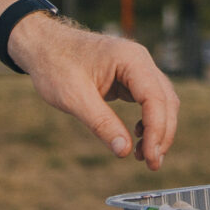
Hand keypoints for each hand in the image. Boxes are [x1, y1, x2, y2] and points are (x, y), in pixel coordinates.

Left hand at [0, 5, 179, 172]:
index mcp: (131, 59)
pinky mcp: (130, 78)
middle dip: (162, 134)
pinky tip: (136, 137)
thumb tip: (124, 151)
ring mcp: (137, 68)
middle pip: (165, 101)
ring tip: (143, 156)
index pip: (155, 98)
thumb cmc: (55, 65)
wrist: (43, 46)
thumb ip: (101, 123)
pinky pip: (149, 101)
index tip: (149, 157)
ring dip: (157, 129)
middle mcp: (140, 61)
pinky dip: (147, 121)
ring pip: (161, 102)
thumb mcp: (74, 97)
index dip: (157, 131)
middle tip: (151, 164)